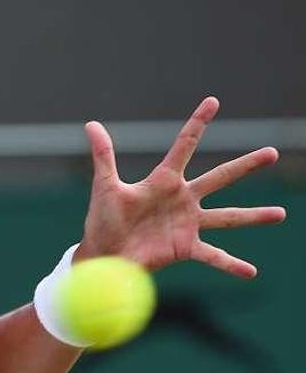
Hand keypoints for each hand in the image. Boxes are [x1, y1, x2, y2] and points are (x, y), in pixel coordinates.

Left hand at [77, 96, 285, 277]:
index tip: (213, 101)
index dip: (198, 123)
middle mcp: (182, 199)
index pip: (185, 145)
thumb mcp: (105, 185)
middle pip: (220, 177)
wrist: (103, 253)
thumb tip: (91, 123)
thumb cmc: (103, 219)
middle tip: (273, 153)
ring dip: (254, 216)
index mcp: (163, 180)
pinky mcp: (185, 247)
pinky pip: (213, 256)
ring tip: (281, 213)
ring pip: (227, 217)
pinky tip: (251, 272)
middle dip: (246, 165)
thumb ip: (104, 154)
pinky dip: (231, 264)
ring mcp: (187, 223)